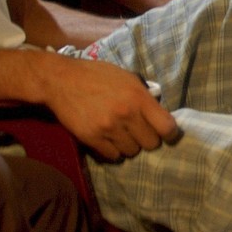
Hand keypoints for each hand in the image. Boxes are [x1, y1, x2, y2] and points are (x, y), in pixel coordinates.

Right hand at [46, 58, 179, 160]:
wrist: (60, 80)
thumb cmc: (97, 75)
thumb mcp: (127, 79)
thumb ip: (145, 97)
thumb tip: (160, 115)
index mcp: (139, 97)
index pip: (167, 127)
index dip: (171, 134)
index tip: (167, 134)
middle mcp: (126, 114)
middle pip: (151, 144)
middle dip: (147, 139)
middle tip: (138, 131)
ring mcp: (108, 128)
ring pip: (132, 152)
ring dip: (129, 145)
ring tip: (121, 134)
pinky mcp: (91, 138)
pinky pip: (113, 156)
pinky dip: (113, 150)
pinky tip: (109, 139)